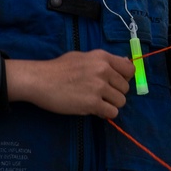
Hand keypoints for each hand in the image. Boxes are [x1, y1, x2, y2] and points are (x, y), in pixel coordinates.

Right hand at [5, 50, 134, 118]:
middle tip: (101, 95)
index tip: (115, 83)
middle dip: (115, 93)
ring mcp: (99, 87)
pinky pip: (112, 112)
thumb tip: (124, 61)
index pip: (130, 69)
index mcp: (102, 57)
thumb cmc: (58, 68)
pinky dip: (105, 113)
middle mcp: (104, 70)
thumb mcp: (83, 57)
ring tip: (97, 102)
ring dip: (111, 104)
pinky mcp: (92, 103)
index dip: (125, 78)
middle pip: (125, 87)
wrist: (40, 80)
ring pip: (121, 101)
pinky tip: (94, 109)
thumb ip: (104, 61)